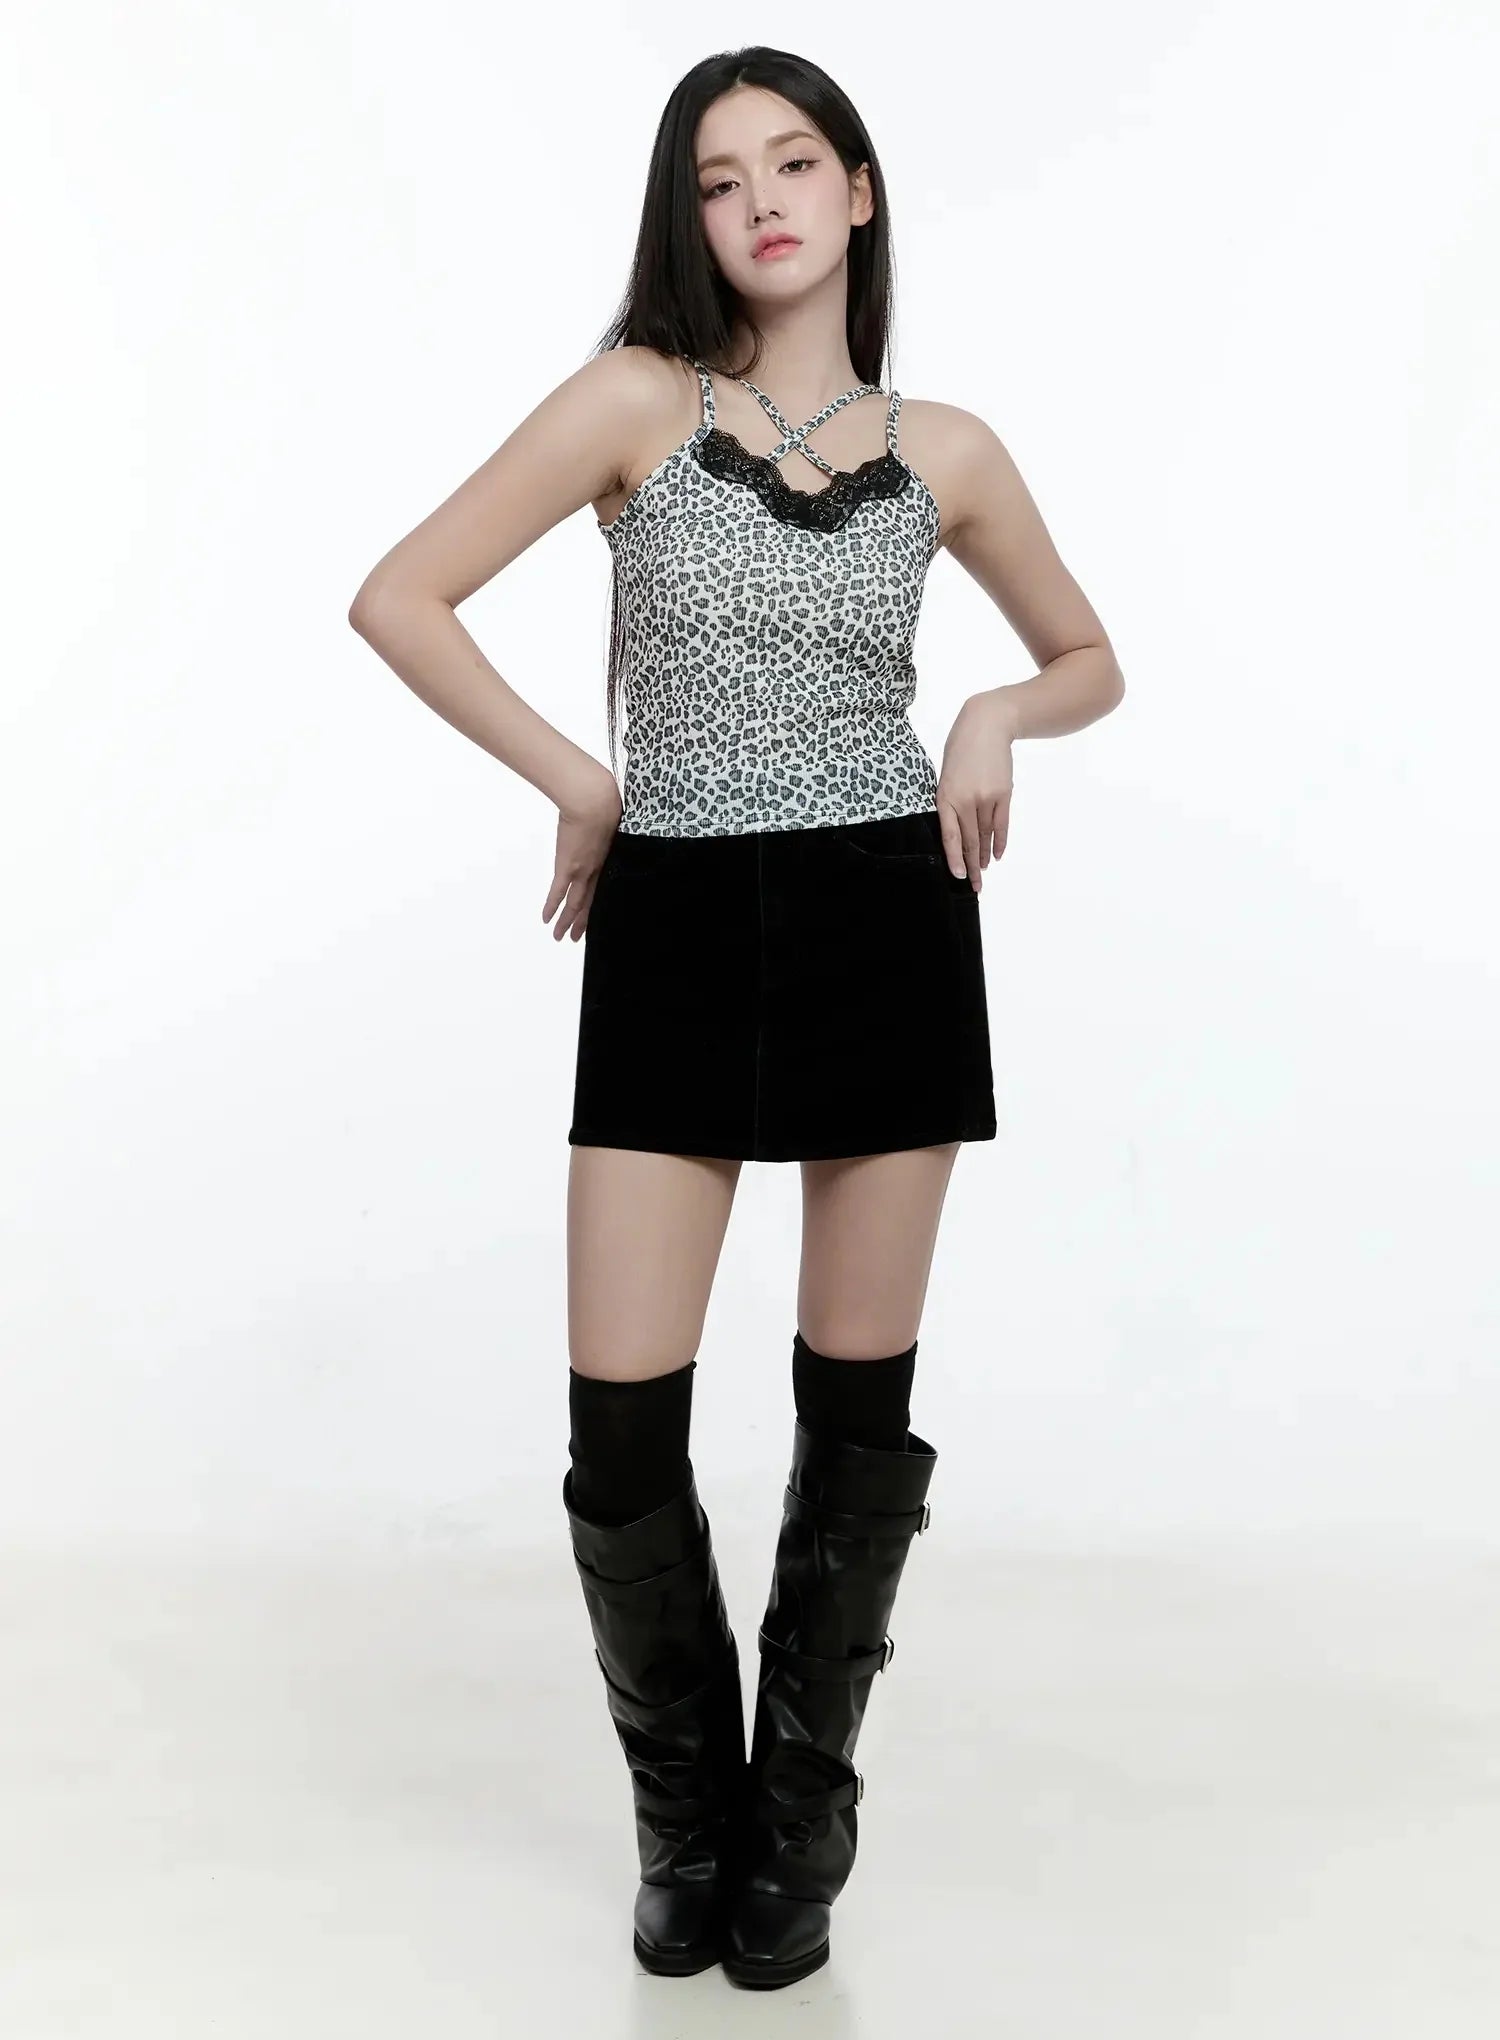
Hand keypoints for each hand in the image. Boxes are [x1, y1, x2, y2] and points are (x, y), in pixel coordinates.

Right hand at [544, 764, 622, 942]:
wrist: (594, 801)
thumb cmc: (605, 801)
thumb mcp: (612, 819)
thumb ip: (608, 829)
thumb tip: (606, 825)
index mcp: (607, 860)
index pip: (601, 889)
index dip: (595, 905)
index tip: (591, 917)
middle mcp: (596, 870)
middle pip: (588, 902)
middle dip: (581, 922)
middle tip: (574, 937)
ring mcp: (581, 870)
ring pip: (574, 903)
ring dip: (566, 921)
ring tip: (559, 937)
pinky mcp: (567, 866)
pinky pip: (558, 893)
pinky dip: (552, 907)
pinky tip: (547, 920)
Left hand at [935, 693, 1015, 892]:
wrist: (987, 724)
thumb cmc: (960, 749)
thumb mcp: (945, 775)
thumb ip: (949, 801)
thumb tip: (956, 829)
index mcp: (945, 796)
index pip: (950, 836)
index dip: (954, 859)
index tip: (959, 876)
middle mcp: (967, 800)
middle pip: (970, 840)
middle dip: (971, 866)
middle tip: (975, 886)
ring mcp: (987, 797)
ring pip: (986, 835)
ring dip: (984, 856)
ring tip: (984, 873)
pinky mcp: (1004, 793)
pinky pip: (1002, 824)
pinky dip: (999, 841)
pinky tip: (997, 855)